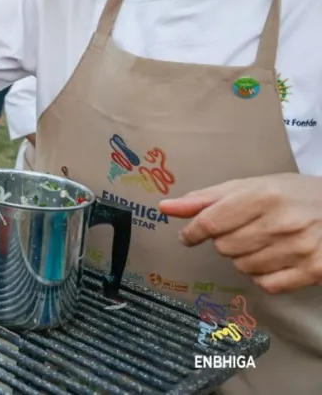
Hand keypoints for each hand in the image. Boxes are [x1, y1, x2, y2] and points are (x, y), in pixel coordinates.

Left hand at [159, 173, 321, 293]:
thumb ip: (206, 199)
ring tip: (264, 241)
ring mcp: (300, 249)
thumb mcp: (250, 186)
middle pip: (224, 247)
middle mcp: (281, 223)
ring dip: (244, 257)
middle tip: (245, 230)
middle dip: (226, 241)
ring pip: (243, 267)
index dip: (193, 232)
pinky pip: (267, 285)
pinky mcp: (315, 271)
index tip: (190, 235)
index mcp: (263, 196)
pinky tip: (276, 258)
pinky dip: (264, 275)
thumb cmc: (290, 194)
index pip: (210, 223)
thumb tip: (165, 207)